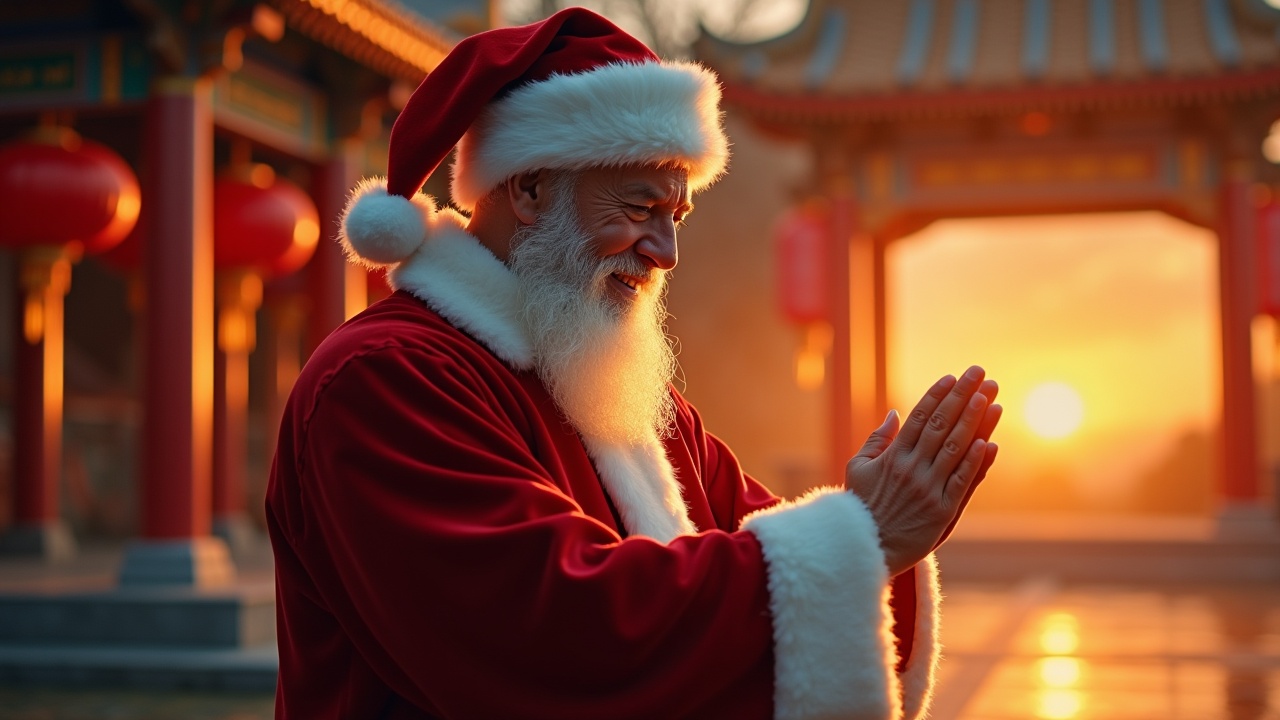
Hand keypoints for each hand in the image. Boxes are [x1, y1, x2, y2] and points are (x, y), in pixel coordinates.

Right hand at [844, 366, 1001, 575]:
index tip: (952, 377)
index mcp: (892, 457)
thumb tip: (895, 414)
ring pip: (955, 447)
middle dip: (962, 396)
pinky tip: (989, 441)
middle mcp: (911, 469)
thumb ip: (877, 441)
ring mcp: (929, 489)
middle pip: (941, 425)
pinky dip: (976, 461)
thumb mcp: (857, 469)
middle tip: (979, 373)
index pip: (918, 418)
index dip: (937, 395)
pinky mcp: (943, 511)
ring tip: (989, 396)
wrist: (866, 549)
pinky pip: (963, 481)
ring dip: (975, 419)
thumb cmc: (861, 507)